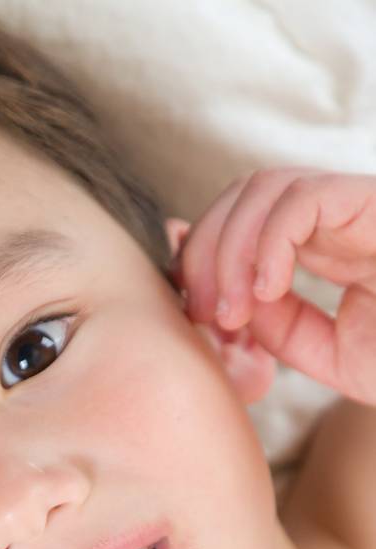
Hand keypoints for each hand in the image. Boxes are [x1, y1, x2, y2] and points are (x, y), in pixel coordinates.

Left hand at [170, 168, 375, 404]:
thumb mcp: (329, 354)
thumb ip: (280, 328)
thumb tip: (229, 303)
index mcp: (323, 247)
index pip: (241, 223)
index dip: (204, 260)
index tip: (199, 317)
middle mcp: (336, 218)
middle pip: (242, 196)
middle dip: (206, 249)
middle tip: (207, 312)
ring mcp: (357, 205)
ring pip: (265, 186)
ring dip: (231, 247)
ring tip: (236, 308)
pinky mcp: (375, 202)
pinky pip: (305, 196)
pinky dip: (270, 240)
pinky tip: (268, 289)